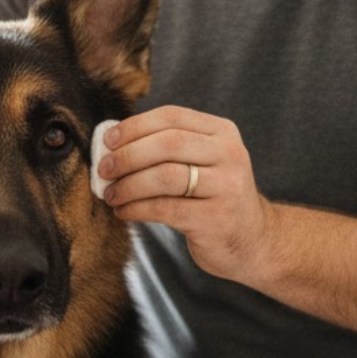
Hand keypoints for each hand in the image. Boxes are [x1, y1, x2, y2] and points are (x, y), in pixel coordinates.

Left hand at [98, 105, 276, 282]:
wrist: (252, 240)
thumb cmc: (213, 196)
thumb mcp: (203, 162)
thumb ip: (167, 147)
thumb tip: (111, 142)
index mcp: (223, 132)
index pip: (171, 117)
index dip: (134, 126)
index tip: (107, 140)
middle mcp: (230, 154)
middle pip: (167, 144)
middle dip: (127, 156)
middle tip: (104, 169)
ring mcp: (227, 186)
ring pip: (164, 176)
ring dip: (128, 185)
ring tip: (111, 194)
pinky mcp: (216, 218)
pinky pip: (165, 208)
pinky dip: (136, 209)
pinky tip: (123, 212)